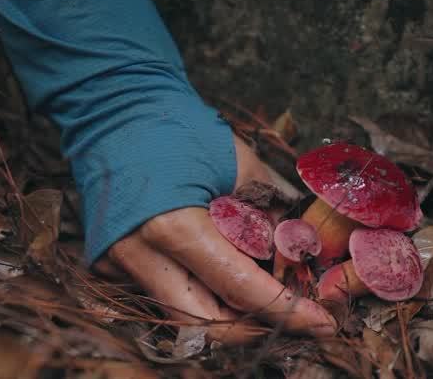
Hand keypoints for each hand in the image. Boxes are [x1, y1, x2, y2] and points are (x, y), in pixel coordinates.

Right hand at [101, 136, 335, 343]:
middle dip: (254, 327)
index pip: (241, 290)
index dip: (289, 312)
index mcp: (173, 228)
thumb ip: (269, 212)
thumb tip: (298, 254)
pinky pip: (161, 292)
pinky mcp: (108, 260)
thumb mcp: (238, 161)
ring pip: (182, 315)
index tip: (324, 322)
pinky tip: (218, 267)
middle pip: (206, 325)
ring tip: (262, 290)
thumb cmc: (175, 124)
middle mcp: (139, 256)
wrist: (112, 105)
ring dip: (226, 312)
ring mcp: (117, 262)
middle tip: (293, 314)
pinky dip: (197, 290)